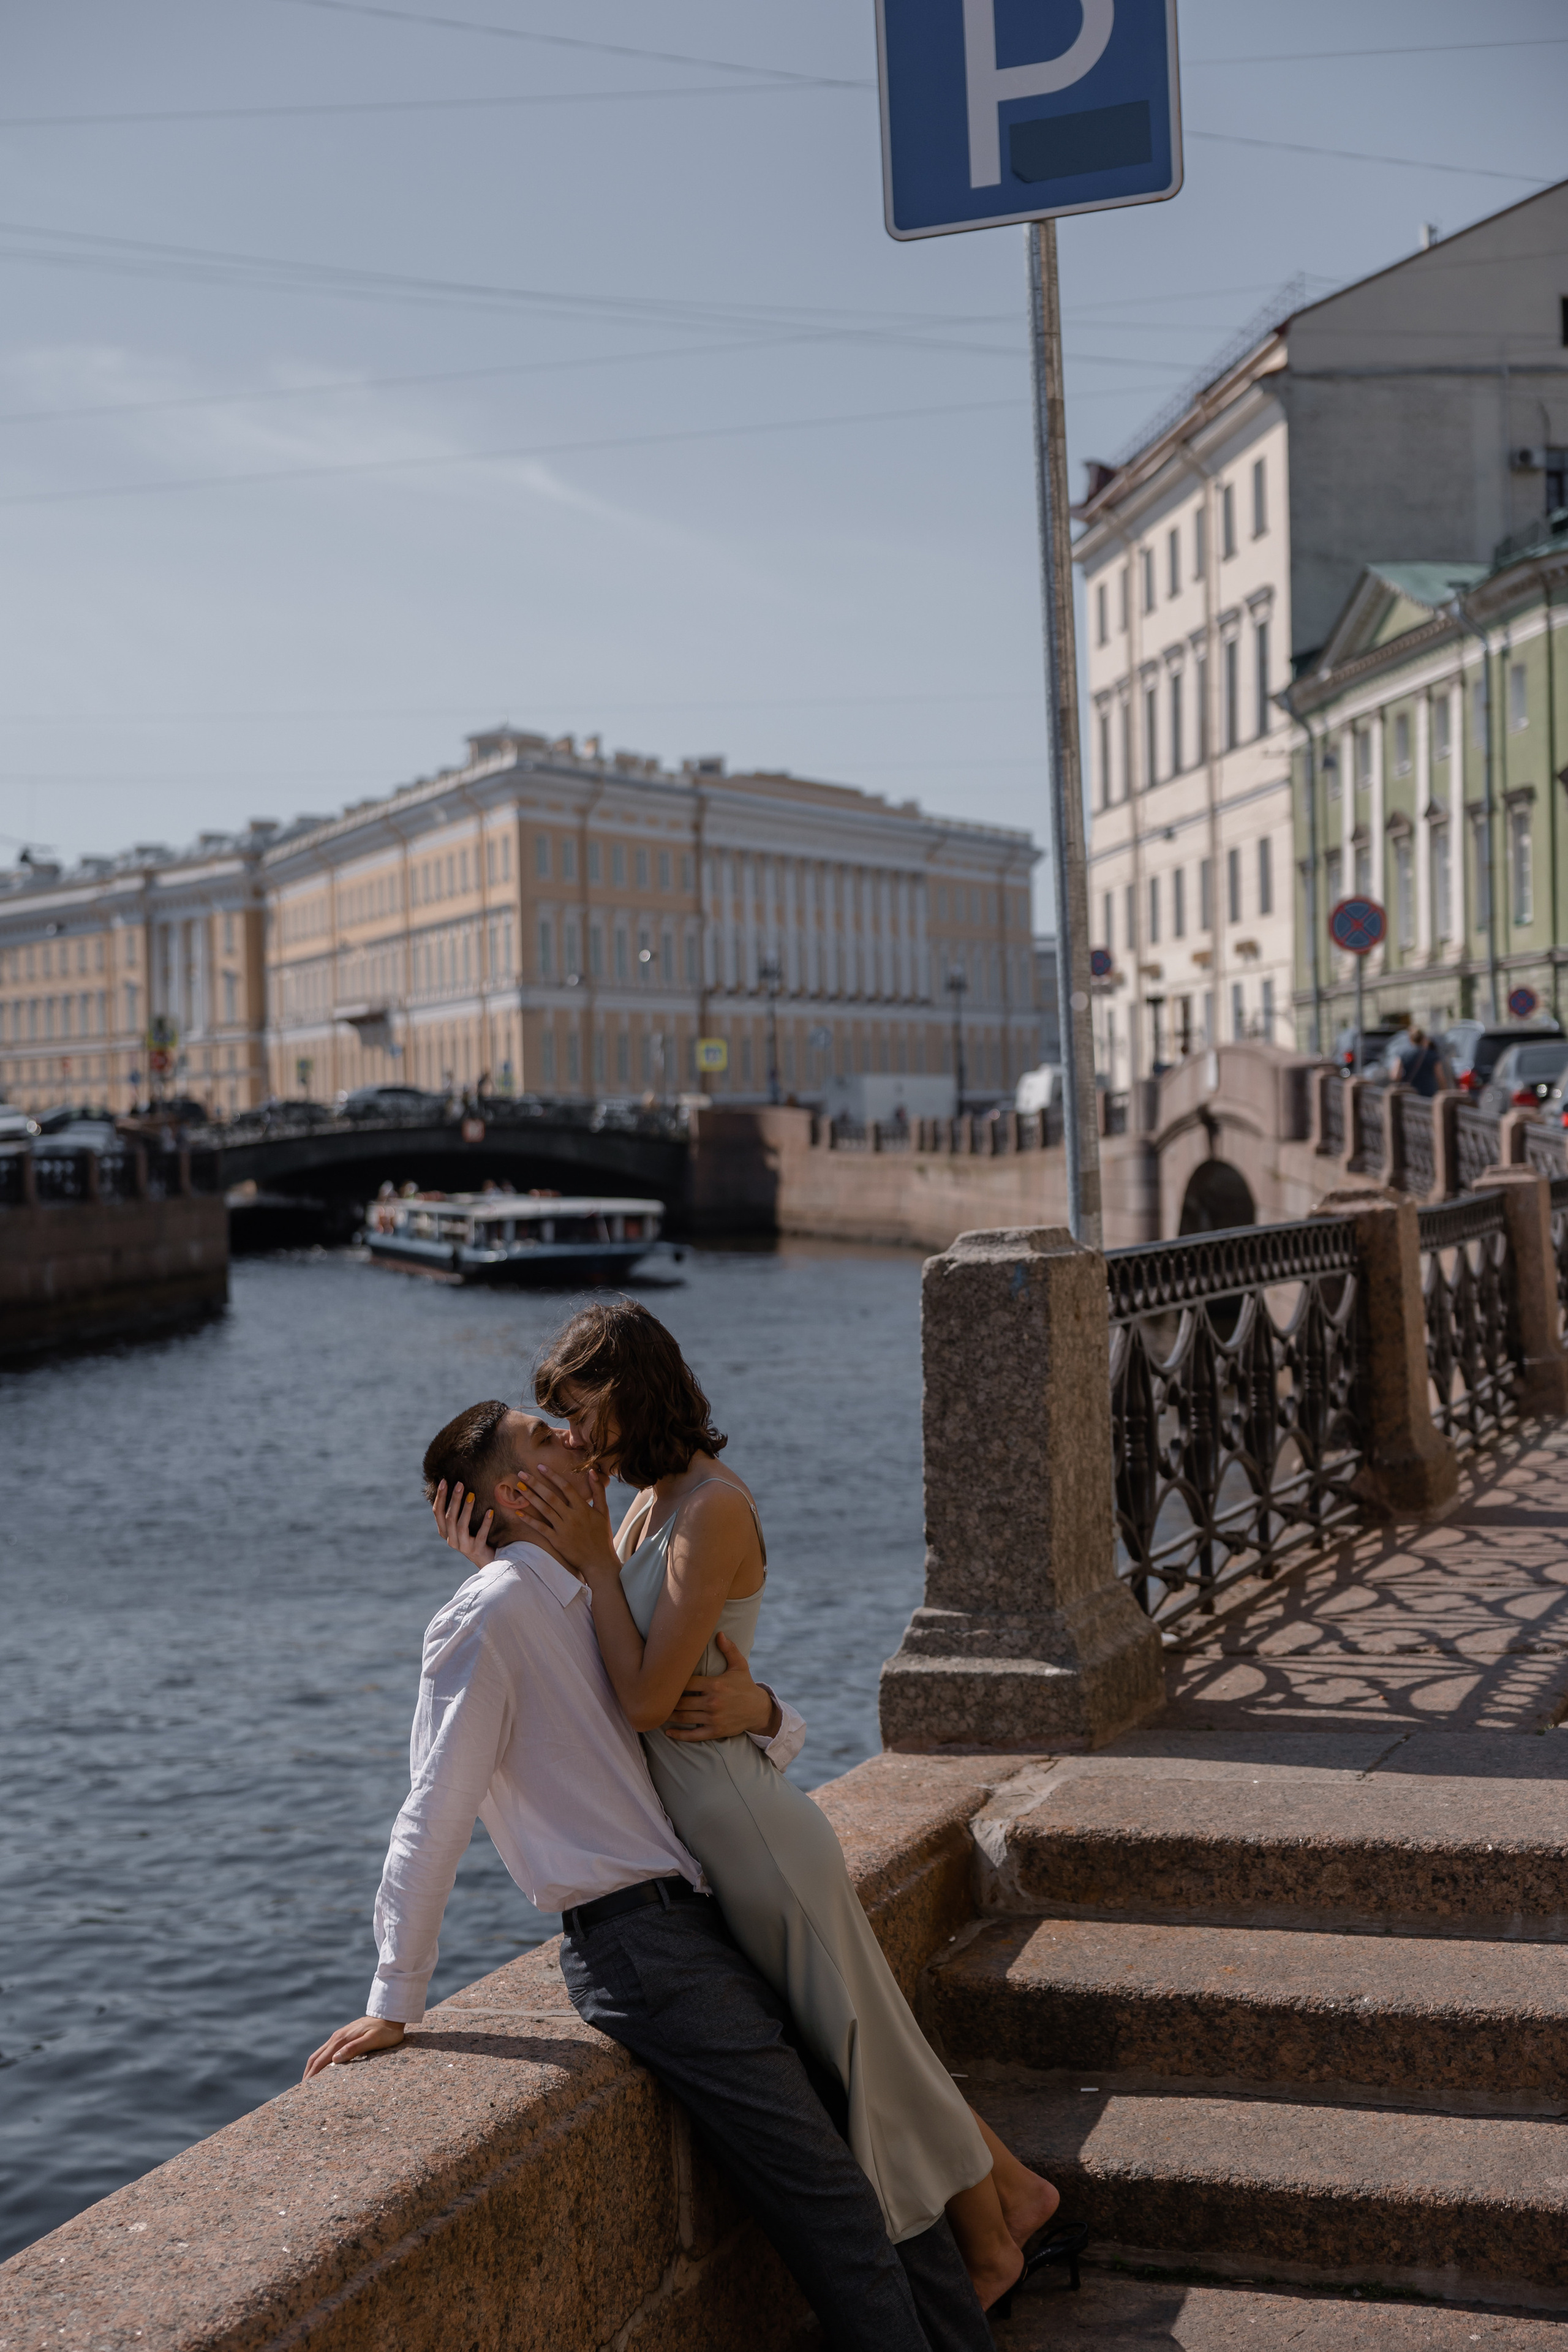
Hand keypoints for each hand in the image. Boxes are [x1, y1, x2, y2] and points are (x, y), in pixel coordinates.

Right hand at [303, 2016, 404, 2079]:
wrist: (390, 2015)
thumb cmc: (385, 2031)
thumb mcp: (373, 2040)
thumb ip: (354, 2048)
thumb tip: (335, 2059)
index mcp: (341, 2040)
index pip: (320, 2060)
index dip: (311, 2075)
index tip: (303, 2089)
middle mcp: (337, 2037)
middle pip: (315, 2057)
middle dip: (307, 2073)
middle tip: (301, 2091)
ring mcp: (339, 2036)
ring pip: (319, 2053)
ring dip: (312, 2067)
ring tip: (308, 2083)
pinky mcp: (344, 2036)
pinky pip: (326, 2050)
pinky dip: (319, 2061)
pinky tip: (322, 2069)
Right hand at [433, 1478, 495, 1567]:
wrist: (487, 1559)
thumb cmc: (473, 1536)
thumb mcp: (461, 1525)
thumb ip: (456, 1511)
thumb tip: (457, 1486)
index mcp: (445, 1532)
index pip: (437, 1512)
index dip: (440, 1497)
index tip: (443, 1481)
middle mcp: (451, 1540)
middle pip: (449, 1517)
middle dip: (453, 1499)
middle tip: (460, 1484)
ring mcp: (463, 1546)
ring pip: (461, 1526)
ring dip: (466, 1509)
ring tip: (472, 1495)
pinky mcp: (477, 1550)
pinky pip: (480, 1535)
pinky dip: (485, 1523)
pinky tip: (490, 1512)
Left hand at [513, 1460, 620, 1579]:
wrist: (599, 1561)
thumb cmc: (602, 1535)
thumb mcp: (604, 1511)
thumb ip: (598, 1490)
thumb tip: (591, 1471)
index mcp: (583, 1508)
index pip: (566, 1487)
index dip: (552, 1476)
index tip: (540, 1467)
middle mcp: (572, 1517)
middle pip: (551, 1496)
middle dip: (535, 1484)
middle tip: (521, 1473)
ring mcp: (563, 1529)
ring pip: (544, 1510)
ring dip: (530, 1498)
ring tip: (518, 1487)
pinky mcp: (557, 1541)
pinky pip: (541, 1528)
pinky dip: (529, 1520)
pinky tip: (519, 1512)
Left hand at [663, 1631, 780, 1742]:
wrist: (759, 1710)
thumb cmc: (746, 1685)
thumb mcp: (740, 1666)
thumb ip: (729, 1649)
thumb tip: (719, 1633)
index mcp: (715, 1684)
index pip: (686, 1682)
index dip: (672, 1681)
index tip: (661, 1680)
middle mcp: (713, 1701)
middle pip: (681, 1701)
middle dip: (666, 1700)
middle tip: (653, 1697)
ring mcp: (713, 1718)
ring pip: (684, 1717)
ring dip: (669, 1716)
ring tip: (656, 1712)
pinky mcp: (715, 1731)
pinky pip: (693, 1735)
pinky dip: (679, 1735)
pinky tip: (668, 1732)